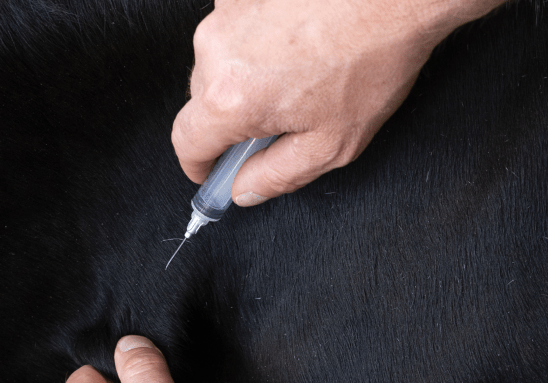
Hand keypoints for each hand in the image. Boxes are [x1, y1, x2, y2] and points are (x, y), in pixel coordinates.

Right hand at [171, 0, 503, 205]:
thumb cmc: (373, 57)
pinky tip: (295, 45)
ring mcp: (226, 15)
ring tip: (296, 74)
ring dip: (244, 78)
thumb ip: (276, 176)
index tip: (212, 171)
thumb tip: (244, 190)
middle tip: (276, 123)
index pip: (186, 143)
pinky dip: (255, 44)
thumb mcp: (331, 144)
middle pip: (200, 102)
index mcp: (230, 98)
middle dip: (230, 119)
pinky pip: (235, 32)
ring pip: (217, 65)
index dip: (198, 165)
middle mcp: (216, 52)